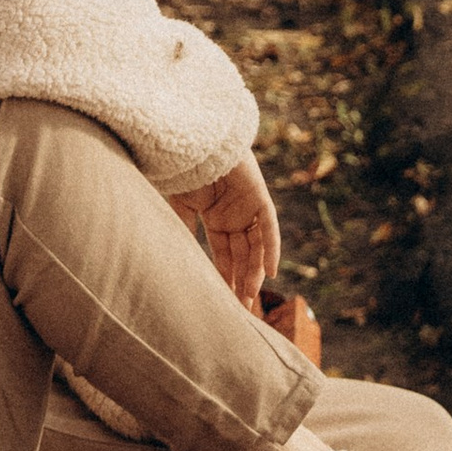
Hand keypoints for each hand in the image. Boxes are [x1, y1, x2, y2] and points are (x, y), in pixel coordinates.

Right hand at [170, 154, 281, 307]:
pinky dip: (270, 247)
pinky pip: (268, 226)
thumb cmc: (184, 169)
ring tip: (249, 296)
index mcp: (215, 218)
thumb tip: (183, 262)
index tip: (224, 303)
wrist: (193, 140)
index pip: (224, 255)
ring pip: (256, 245)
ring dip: (254, 271)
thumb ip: (185, 231)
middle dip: (241, 281)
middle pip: (242, 255)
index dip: (225, 277)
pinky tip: (270, 271)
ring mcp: (247, 206)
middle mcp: (234, 215)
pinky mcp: (258, 196)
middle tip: (241, 310)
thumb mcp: (180, 207)